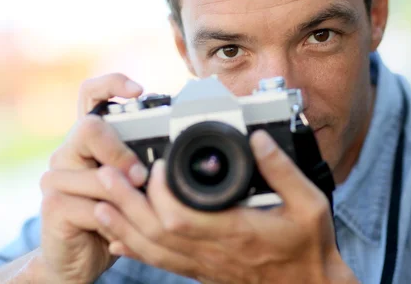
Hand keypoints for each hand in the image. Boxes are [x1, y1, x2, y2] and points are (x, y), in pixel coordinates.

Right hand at [35, 73, 148, 283]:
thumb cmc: (112, 216)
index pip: (91, 94)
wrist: (79, 259)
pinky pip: (91, 207)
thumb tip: (177, 151)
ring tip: (134, 208)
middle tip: (140, 175)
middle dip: (121, 151)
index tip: (138, 91)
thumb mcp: (131, 185)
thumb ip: (143, 163)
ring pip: (96, 174)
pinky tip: (116, 230)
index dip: (112, 84)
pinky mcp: (53, 206)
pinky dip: (113, 221)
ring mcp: (55, 177)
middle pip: (90, 128)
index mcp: (90, 140)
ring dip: (122, 195)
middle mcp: (68, 151)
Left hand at [93, 130, 357, 283]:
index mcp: (236, 232)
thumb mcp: (309, 203)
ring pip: (152, 251)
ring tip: (100, 202)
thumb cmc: (308, 247)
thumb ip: (282, 169)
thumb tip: (259, 139)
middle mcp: (213, 252)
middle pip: (155, 233)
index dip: (159, 193)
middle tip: (106, 176)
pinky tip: (118, 237)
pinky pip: (161, 264)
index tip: (154, 166)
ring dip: (122, 226)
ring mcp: (204, 266)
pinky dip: (135, 249)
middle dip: (126, 204)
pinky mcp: (202, 272)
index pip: (182, 217)